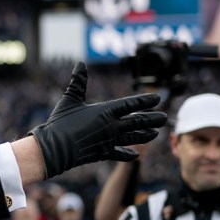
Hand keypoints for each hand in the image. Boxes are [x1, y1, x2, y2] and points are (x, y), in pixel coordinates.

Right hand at [28, 62, 164, 177]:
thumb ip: (78, 82)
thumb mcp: (70, 99)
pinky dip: (128, 153)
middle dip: (152, 119)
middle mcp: (112, 126)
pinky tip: (137, 154)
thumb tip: (80, 64)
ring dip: (145, 135)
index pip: (130, 105)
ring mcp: (109, 141)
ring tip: (156, 134)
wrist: (55, 148)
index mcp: (106, 111)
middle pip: (137, 122)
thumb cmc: (61, 122)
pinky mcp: (103, 153)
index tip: (157, 98)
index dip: (144, 101)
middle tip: (165, 117)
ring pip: (133, 137)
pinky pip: (120, 153)